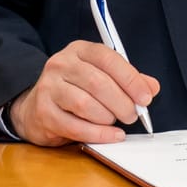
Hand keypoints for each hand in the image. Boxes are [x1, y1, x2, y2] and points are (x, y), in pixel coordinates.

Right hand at [9, 40, 160, 146]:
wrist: (34, 108)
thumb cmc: (75, 89)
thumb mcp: (102, 76)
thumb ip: (127, 80)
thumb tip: (152, 88)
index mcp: (79, 50)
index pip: (108, 58)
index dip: (131, 78)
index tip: (146, 97)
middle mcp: (60, 65)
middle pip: (98, 83)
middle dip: (122, 102)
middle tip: (133, 115)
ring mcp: (48, 88)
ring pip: (85, 104)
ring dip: (107, 117)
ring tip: (116, 122)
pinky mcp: (43, 112)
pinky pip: (75, 126)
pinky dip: (98, 134)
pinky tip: (111, 135)